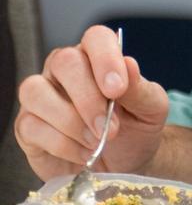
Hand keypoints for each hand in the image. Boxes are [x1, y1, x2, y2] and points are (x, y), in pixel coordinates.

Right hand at [15, 25, 169, 179]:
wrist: (124, 166)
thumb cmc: (136, 129)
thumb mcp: (151, 110)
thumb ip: (140, 89)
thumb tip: (129, 64)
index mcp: (97, 57)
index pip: (95, 38)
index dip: (105, 58)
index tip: (117, 89)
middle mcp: (64, 70)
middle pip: (64, 61)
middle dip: (88, 98)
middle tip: (111, 128)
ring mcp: (42, 96)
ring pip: (36, 91)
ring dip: (70, 121)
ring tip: (97, 142)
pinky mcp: (27, 125)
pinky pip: (31, 125)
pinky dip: (62, 144)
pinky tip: (83, 153)